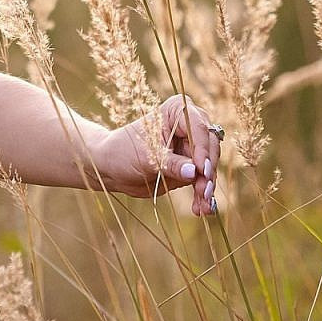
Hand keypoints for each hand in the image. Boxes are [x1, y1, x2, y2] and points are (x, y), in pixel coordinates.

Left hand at [87, 95, 221, 214]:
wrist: (112, 168)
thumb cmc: (124, 152)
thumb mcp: (147, 157)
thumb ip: (171, 164)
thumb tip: (193, 173)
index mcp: (177, 111)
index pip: (198, 128)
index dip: (202, 150)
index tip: (201, 170)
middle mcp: (188, 126)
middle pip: (209, 147)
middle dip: (207, 171)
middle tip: (204, 192)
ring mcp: (190, 147)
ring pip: (208, 166)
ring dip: (207, 187)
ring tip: (203, 207)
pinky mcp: (190, 167)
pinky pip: (202, 180)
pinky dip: (202, 194)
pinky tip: (201, 209)